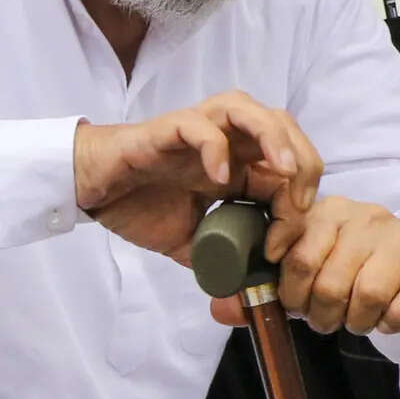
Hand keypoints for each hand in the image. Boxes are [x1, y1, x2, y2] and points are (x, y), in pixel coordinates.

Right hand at [74, 93, 321, 264]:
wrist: (95, 191)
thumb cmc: (140, 205)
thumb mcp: (191, 242)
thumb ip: (220, 258)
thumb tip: (245, 289)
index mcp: (237, 163)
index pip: (289, 168)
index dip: (297, 205)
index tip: (281, 246)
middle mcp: (225, 139)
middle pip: (284, 127)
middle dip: (304, 162)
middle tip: (299, 205)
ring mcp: (198, 130)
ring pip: (249, 110)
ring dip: (275, 137)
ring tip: (284, 170)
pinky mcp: (168, 129)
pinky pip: (199, 125)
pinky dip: (216, 146)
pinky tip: (219, 177)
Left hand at [214, 196, 399, 334]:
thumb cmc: (348, 267)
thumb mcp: (306, 270)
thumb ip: (263, 289)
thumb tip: (222, 311)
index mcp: (325, 213)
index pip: (297, 255)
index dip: (291, 291)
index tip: (293, 304)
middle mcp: (363, 217)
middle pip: (329, 282)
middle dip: (320, 315)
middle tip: (323, 320)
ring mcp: (399, 236)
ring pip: (367, 295)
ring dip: (355, 323)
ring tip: (353, 321)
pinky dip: (391, 322)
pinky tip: (385, 319)